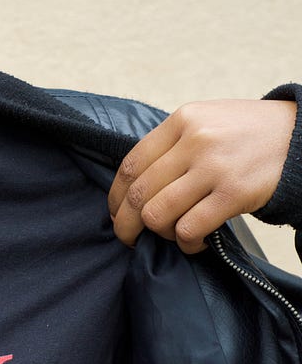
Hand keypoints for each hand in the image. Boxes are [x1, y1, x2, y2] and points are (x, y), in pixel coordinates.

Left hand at [108, 99, 296, 252]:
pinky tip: (194, 242)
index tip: (116, 212)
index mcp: (181, 121)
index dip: (115, 196)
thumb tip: (133, 184)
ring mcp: (214, 167)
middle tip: (129, 237)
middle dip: (126, 223)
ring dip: (159, 234)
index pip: (130, 165)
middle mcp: (194, 141)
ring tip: (172, 235)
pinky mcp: (235, 193)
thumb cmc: (248, 134)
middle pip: (138, 193)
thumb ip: (171, 145)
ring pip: (157, 214)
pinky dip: (186, 242)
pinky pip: (190, 228)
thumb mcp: (206, 122)